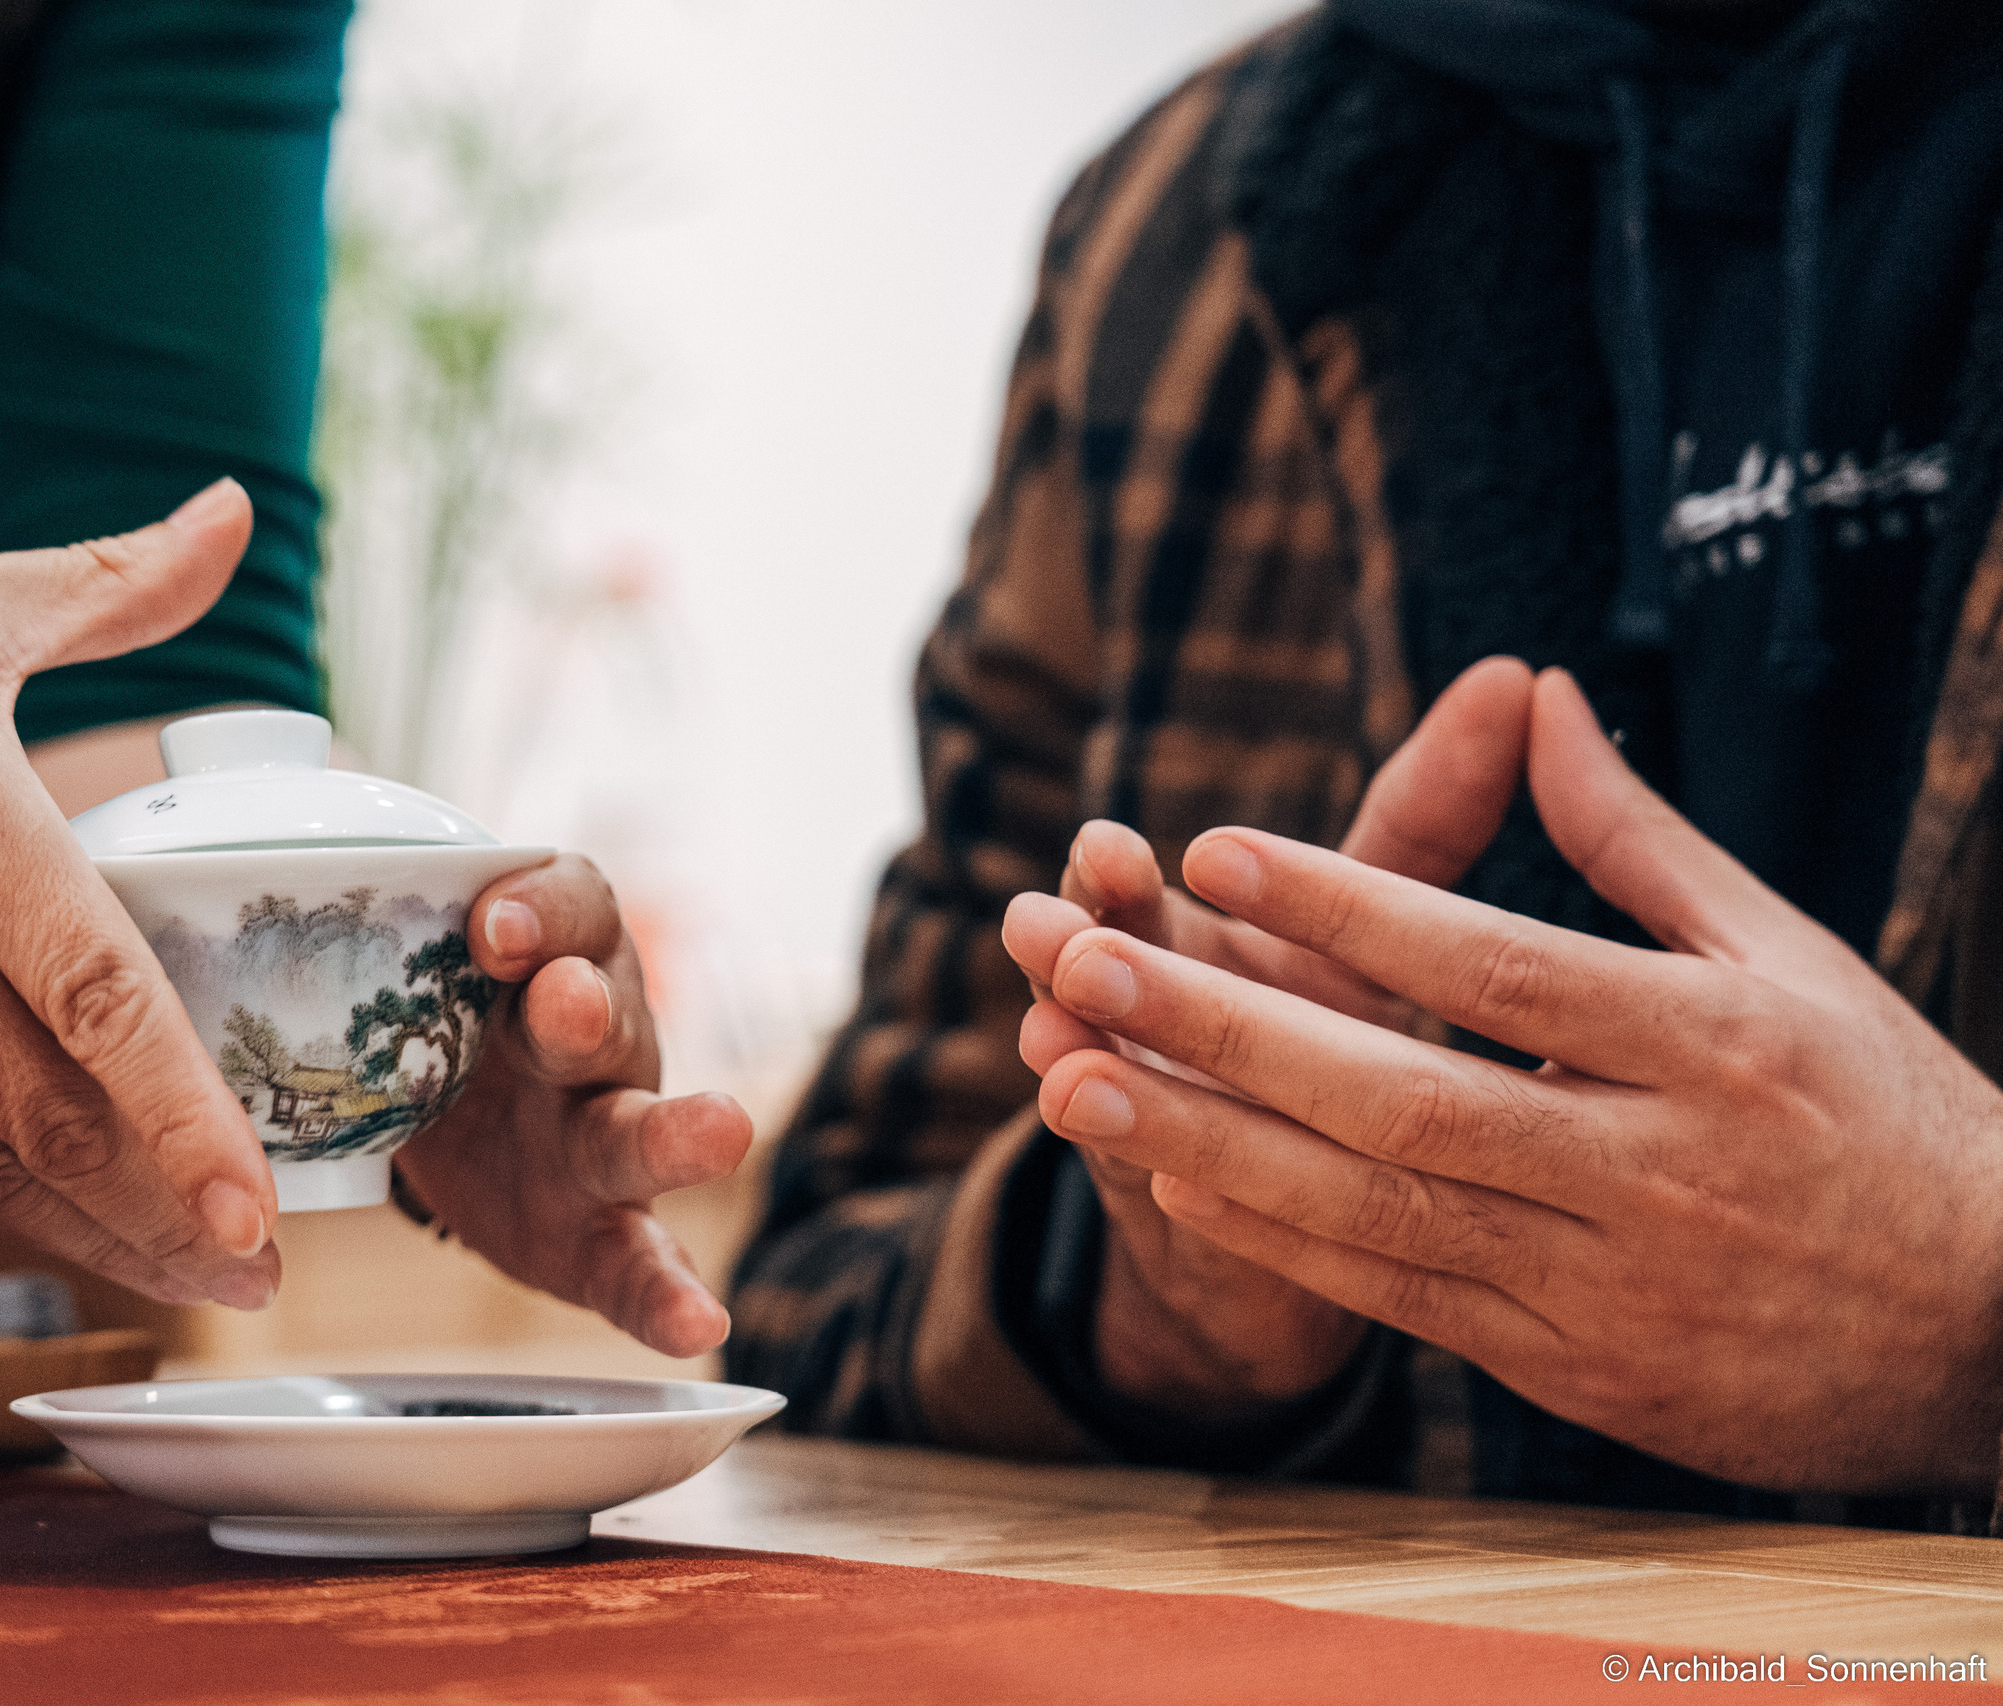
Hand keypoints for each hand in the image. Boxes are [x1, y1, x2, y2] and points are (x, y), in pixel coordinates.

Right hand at [0, 484, 281, 1307]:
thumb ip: (117, 585)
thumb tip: (235, 509)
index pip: (100, 1002)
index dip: (187, 1121)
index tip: (261, 1213)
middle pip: (50, 1118)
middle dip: (166, 1219)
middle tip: (263, 1285)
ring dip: (87, 1234)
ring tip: (184, 1283)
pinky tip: (59, 1223)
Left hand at [392, 856, 752, 1357]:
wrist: (467, 1119)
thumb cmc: (438, 1018)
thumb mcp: (403, 960)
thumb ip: (354, 927)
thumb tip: (199, 878)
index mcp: (546, 954)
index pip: (566, 903)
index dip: (539, 906)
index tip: (491, 921)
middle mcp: (590, 1037)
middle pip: (599, 1015)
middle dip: (584, 1009)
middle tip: (565, 1001)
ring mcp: (603, 1135)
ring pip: (637, 1130)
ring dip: (674, 1132)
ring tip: (717, 1132)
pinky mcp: (603, 1229)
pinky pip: (642, 1262)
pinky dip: (669, 1294)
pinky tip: (696, 1322)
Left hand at [1031, 666, 2002, 1493]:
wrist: (1998, 1335)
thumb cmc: (1886, 1115)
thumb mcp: (1789, 954)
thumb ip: (1639, 834)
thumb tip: (1536, 694)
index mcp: (1714, 1044)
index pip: (1496, 963)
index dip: (1347, 907)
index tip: (1215, 848)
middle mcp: (1654, 1168)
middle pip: (1401, 1094)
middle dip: (1223, 1028)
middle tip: (1080, 957)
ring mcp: (1612, 1284)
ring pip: (1376, 1211)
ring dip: (1210, 1145)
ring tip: (1074, 1079)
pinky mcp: (1580, 1373)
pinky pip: (1404, 1302)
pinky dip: (1285, 1246)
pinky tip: (1178, 1187)